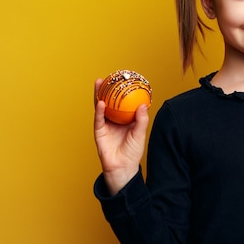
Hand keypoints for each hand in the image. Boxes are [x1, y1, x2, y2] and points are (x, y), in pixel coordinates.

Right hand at [93, 78, 149, 194]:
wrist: (123, 168)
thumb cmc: (133, 152)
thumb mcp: (140, 134)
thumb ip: (142, 119)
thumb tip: (144, 104)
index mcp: (125, 119)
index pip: (123, 102)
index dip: (123, 91)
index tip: (124, 79)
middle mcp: (114, 119)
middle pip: (110, 101)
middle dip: (108, 88)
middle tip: (110, 76)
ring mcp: (105, 124)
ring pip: (101, 106)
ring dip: (100, 94)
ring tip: (100, 83)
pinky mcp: (99, 131)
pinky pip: (99, 119)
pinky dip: (99, 110)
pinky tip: (100, 102)